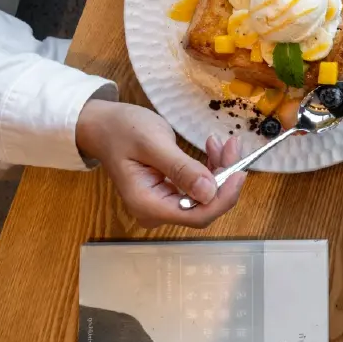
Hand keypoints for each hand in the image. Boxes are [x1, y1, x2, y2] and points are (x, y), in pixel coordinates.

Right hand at [75, 100, 244, 227]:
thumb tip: (209, 192)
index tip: (240, 172)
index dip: (223, 198)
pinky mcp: (170, 193)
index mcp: (147, 204)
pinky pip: (199, 187)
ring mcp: (163, 204)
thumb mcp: (152, 143)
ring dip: (220, 170)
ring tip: (223, 141)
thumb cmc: (122, 130)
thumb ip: (180, 169)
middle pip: (205, 207)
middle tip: (232, 145)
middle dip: (224, 178)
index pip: (196, 216)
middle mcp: (156, 211)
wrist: (102, 125)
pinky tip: (212, 146)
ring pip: (205, 196)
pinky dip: (211, 168)